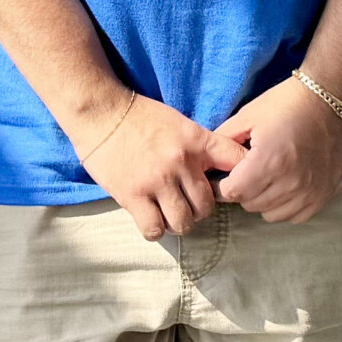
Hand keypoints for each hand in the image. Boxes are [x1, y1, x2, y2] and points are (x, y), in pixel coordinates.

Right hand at [72, 92, 245, 240]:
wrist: (101, 112)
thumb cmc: (141, 117)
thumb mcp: (180, 123)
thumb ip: (201, 147)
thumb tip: (224, 170)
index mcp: (196, 141)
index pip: (236, 161)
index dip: (241, 179)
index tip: (231, 188)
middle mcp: (181, 163)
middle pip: (207, 206)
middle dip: (198, 210)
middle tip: (187, 204)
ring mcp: (157, 181)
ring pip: (184, 223)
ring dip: (178, 223)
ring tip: (169, 214)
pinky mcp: (133, 196)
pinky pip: (155, 229)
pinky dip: (155, 228)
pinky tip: (151, 217)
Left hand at [210, 78, 341, 222]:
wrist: (330, 100)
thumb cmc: (287, 104)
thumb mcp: (248, 115)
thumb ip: (223, 141)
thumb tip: (206, 161)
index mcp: (268, 162)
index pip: (232, 193)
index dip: (222, 184)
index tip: (224, 175)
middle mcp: (289, 183)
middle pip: (249, 204)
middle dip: (242, 189)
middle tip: (246, 171)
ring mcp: (308, 193)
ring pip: (269, 213)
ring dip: (262, 199)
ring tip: (266, 177)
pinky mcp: (322, 196)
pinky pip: (293, 216)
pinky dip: (284, 205)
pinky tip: (284, 186)